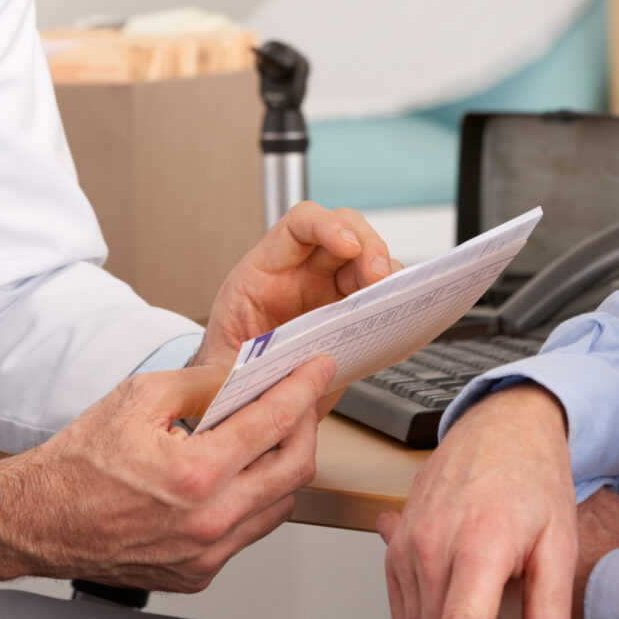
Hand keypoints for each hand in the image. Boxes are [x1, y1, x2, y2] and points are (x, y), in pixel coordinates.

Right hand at [0, 354, 335, 591]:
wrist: (41, 519)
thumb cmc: (80, 461)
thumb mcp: (139, 396)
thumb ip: (201, 382)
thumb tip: (244, 373)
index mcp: (196, 473)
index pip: (273, 423)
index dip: (302, 390)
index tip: (316, 371)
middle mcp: (209, 521)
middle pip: (294, 470)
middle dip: (305, 427)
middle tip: (299, 402)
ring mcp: (206, 554)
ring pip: (278, 506)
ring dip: (281, 467)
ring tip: (264, 438)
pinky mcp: (199, 573)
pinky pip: (248, 533)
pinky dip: (252, 501)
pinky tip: (233, 476)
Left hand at [193, 202, 395, 376]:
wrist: (242, 392)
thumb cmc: (227, 369)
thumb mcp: (218, 369)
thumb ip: (227, 372)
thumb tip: (234, 383)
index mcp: (264, 272)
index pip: (298, 225)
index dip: (327, 226)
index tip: (348, 246)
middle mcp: (302, 274)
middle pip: (345, 231)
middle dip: (369, 247)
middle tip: (381, 277)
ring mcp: (329, 292)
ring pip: (369, 261)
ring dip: (388, 275)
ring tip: (395, 300)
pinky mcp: (351, 315)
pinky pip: (379, 297)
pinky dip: (395, 303)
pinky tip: (399, 318)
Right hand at [378, 383, 576, 618]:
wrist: (501, 424)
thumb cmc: (532, 476)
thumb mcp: (559, 546)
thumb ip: (550, 608)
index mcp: (478, 545)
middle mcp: (432, 545)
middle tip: (500, 604)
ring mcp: (407, 545)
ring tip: (484, 593)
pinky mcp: (394, 547)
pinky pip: (404, 606)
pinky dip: (430, 612)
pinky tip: (459, 590)